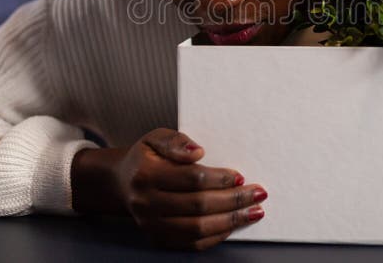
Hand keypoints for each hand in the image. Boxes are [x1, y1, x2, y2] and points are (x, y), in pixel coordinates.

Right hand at [72, 128, 266, 250]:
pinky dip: (216, 236)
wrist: (124, 182)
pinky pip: (192, 244)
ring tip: (254, 212)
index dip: (220, 179)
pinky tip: (233, 225)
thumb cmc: (147, 156)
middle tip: (258, 194)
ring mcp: (151, 225)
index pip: (191, 179)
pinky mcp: (158, 239)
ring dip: (230, 221)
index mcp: (146, 174)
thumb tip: (198, 152)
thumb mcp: (156, 137)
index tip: (240, 176)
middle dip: (233, 200)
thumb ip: (176, 141)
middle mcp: (146, 203)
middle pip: (198, 206)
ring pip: (197, 228)